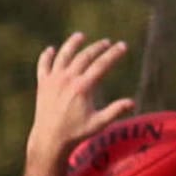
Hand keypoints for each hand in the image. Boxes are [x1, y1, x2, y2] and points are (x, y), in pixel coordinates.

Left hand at [29, 32, 132, 163]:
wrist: (49, 140)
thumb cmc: (76, 133)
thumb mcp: (98, 124)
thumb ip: (115, 111)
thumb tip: (133, 102)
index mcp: (83, 87)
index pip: (102, 64)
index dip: (114, 54)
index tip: (122, 46)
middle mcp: (68, 79)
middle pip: (85, 56)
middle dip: (98, 47)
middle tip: (107, 43)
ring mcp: (54, 80)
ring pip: (64, 55)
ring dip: (73, 43)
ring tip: (81, 36)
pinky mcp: (42, 84)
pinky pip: (44, 65)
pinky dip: (47, 56)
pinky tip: (52, 49)